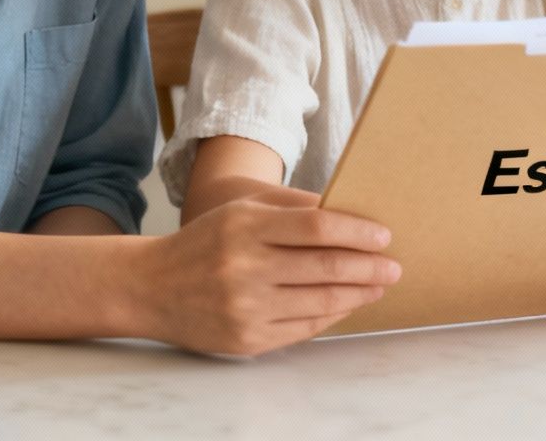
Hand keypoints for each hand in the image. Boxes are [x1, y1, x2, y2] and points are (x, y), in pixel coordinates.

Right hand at [138, 190, 398, 356]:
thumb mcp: (240, 209)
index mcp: (245, 226)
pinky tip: (348, 304)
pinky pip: (304, 329)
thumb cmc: (206, 241)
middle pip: (325, 266)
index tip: (383, 236)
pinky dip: (332, 316)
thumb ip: (291, 205)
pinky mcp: (246, 340)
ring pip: (321, 302)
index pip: (316, 226)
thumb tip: (346, 208)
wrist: (150, 287)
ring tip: (378, 285)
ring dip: (358, 294)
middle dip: (369, 267)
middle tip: (394, 266)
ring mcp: (245, 308)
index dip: (356, 232)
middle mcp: (244, 267)